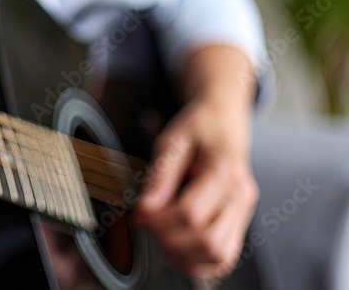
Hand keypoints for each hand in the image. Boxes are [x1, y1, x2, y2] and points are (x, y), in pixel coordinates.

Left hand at [134, 91, 258, 278]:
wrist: (224, 121)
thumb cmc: (199, 128)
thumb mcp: (172, 141)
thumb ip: (160, 176)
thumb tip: (145, 209)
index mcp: (225, 171)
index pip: (191, 213)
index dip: (159, 220)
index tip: (138, 215)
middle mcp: (241, 194)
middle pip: (207, 239)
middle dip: (169, 239)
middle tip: (148, 225)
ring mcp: (244, 210)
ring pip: (219, 254)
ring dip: (185, 255)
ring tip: (161, 238)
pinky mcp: (240, 221)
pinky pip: (226, 256)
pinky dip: (201, 262)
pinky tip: (177, 252)